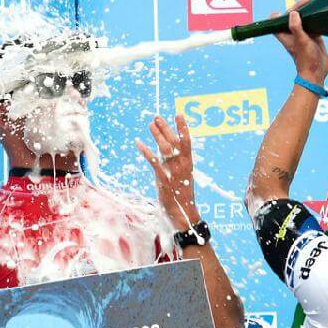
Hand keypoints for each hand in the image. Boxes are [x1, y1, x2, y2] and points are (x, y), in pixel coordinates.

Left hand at [136, 115, 199, 232]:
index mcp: (189, 163)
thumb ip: (178, 163)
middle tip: (157, 116)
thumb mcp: (184, 176)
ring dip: (157, 136)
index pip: (187, 141)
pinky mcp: (163, 179)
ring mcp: (173, 172)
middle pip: (174, 142)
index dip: (183, 127)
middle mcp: (182, 165)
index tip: (178, 114)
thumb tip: (170, 150)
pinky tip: (139, 143)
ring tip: (150, 124)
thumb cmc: (182, 195)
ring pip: (165, 149)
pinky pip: (154, 162)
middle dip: (165, 128)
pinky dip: (146, 151)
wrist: (183, 213)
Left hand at [273, 0, 327, 83]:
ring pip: (305, 15)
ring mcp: (303, 32)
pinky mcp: (313, 34)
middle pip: (294, 13)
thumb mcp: (301, 42)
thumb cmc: (306, 59)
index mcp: (284, 34)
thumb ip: (296, 28)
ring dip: (311, 6)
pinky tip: (324, 6)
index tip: (297, 6)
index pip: (279, 17)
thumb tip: (294, 13)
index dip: (286, 10)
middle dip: (302, 4)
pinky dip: (318, 14)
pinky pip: (314, 20)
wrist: (316, 72)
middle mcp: (292, 32)